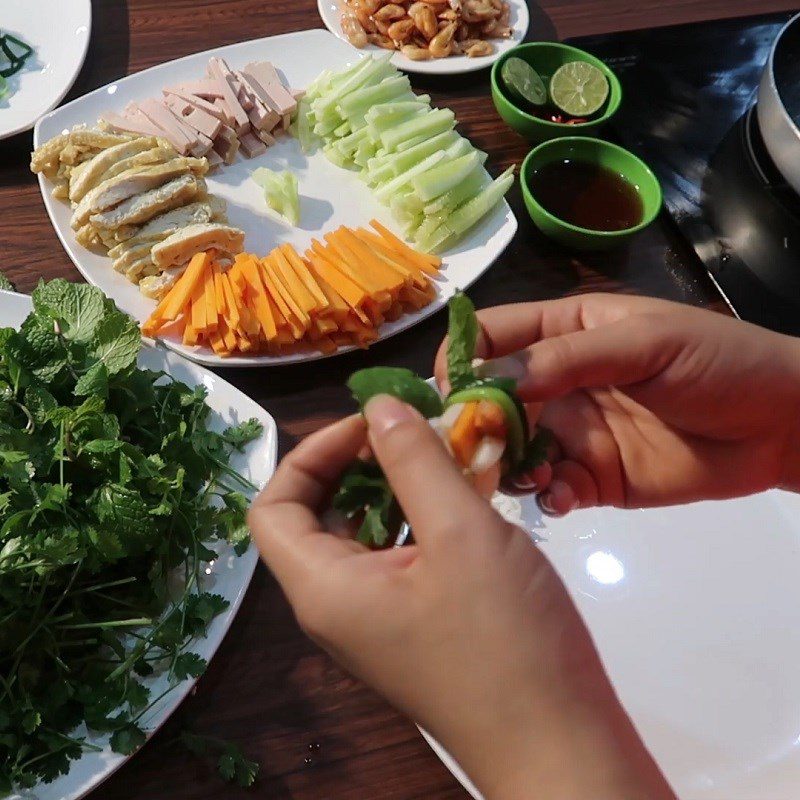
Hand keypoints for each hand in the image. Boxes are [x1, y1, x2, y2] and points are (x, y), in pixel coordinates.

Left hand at [249, 396, 674, 799]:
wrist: (560, 743)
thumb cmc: (505, 637)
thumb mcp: (460, 532)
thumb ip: (414, 461)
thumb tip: (378, 405)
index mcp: (324, 587)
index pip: (274, 505)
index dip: (311, 453)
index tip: (370, 425)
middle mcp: (337, 605)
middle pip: (318, 516)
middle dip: (361, 464)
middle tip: (415, 433)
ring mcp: (377, 620)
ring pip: (366, 533)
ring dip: (400, 487)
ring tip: (449, 455)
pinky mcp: (415, 626)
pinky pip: (400, 557)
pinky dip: (424, 519)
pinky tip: (469, 497)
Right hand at [436, 293, 799, 514]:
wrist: (780, 424)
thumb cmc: (716, 362)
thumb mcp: (645, 342)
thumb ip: (569, 356)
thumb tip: (494, 377)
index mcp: (565, 331)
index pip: (494, 335)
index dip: (466, 357)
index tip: (453, 390)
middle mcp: (557, 383)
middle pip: (491, 398)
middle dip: (476, 422)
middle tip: (474, 447)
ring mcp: (572, 433)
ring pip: (512, 448)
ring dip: (505, 463)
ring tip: (524, 476)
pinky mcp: (591, 479)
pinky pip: (550, 489)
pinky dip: (544, 495)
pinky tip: (559, 496)